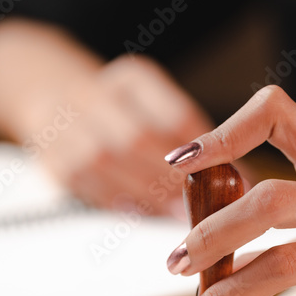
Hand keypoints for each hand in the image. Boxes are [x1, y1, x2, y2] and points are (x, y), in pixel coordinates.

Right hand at [0, 18, 211, 213]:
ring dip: (146, 195)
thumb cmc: (123, 112)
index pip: (173, 114)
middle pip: (136, 138)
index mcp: (132, 78)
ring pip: (106, 163)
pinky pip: (85, 185)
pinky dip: (116, 202)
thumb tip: (245, 179)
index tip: (226, 176)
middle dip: (173, 179)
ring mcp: (66, 125)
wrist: (51, 96)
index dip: (201, 150)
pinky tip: (143, 214)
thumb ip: (196, 138)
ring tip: (179, 216)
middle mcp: (95, 95)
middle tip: (205, 207)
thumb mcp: (158, 106)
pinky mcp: (50, 159)